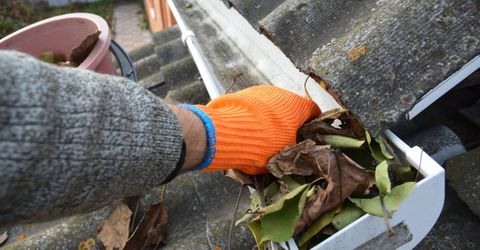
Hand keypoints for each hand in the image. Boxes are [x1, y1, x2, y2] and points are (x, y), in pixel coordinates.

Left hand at [180, 85, 319, 174]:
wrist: (225, 133)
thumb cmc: (263, 144)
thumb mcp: (285, 154)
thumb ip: (295, 150)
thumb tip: (297, 152)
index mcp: (297, 105)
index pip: (314, 111)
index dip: (314, 125)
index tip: (309, 136)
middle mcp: (281, 93)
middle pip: (291, 109)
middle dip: (289, 124)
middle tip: (283, 142)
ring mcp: (259, 91)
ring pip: (270, 107)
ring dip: (270, 121)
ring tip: (261, 140)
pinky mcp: (241, 94)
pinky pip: (253, 107)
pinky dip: (253, 118)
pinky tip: (246, 132)